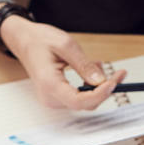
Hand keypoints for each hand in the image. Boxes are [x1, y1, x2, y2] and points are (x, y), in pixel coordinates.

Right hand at [0, 11, 125, 110]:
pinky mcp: (57, 97)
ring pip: (85, 102)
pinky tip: (91, 70)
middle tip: (119, 73)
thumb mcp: (66, 45)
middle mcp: (50, 97)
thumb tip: (101, 81)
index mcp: (49, 84)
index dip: (100, 95)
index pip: (79, 101)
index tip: (114, 82)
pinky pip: (79, 97)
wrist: (24, 41)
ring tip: (98, 64)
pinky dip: (90, 86)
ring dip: (97, 87)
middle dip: (104, 90)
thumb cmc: (40, 41)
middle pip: (85, 104)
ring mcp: (53, 99)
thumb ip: (84, 65)